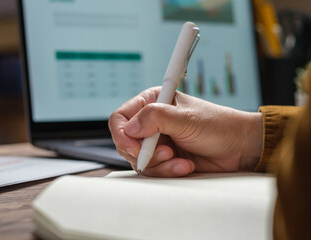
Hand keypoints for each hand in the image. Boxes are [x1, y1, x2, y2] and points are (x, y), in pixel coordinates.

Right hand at [108, 87, 262, 176]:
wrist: (238, 148)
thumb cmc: (217, 126)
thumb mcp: (186, 118)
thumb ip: (155, 118)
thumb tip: (129, 128)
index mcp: (152, 103)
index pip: (121, 118)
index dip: (122, 134)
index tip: (135, 147)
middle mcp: (151, 122)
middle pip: (126, 142)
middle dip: (144, 152)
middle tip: (164, 152)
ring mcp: (157, 142)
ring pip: (139, 159)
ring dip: (159, 163)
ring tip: (178, 158)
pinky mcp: (164, 158)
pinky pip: (153, 170)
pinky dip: (168, 170)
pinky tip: (184, 165)